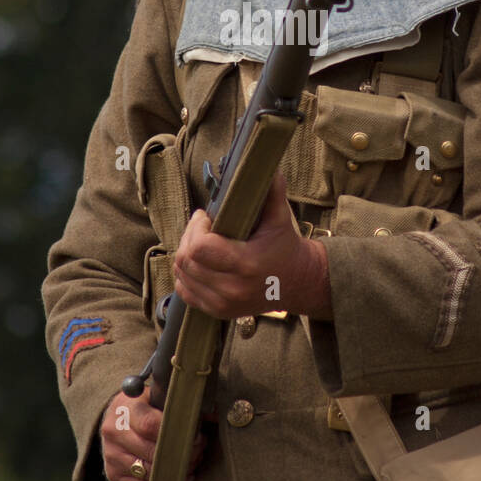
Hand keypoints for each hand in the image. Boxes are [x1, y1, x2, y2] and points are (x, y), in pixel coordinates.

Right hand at [100, 387, 205, 480]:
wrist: (114, 419)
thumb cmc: (142, 406)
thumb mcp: (156, 396)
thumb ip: (181, 404)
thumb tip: (215, 414)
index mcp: (126, 408)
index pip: (151, 425)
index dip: (178, 433)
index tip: (197, 436)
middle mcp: (114, 433)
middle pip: (152, 452)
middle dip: (182, 454)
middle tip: (199, 451)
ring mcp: (112, 456)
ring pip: (149, 472)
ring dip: (175, 472)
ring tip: (191, 463)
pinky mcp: (114, 475)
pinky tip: (181, 478)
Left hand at [173, 172, 330, 319]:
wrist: (298, 283)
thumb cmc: (286, 248)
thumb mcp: (281, 219)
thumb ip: (273, 193)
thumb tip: (269, 168)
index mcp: (246, 264)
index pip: (199, 247)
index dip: (196, 228)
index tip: (207, 217)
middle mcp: (233, 288)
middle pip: (186, 260)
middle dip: (189, 237)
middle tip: (202, 226)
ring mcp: (224, 303)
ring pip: (182, 275)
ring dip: (186, 254)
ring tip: (200, 242)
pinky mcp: (218, 312)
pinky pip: (185, 291)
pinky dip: (186, 275)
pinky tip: (199, 262)